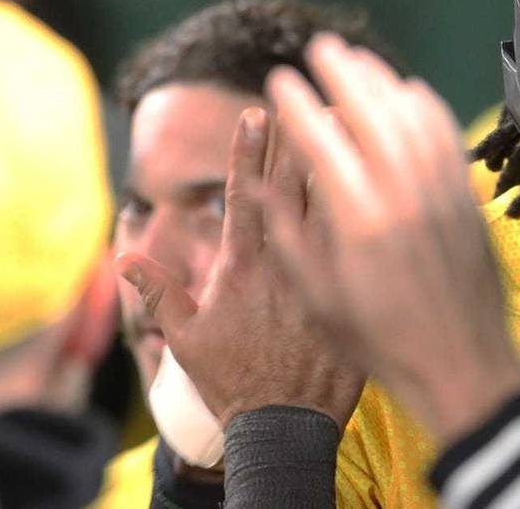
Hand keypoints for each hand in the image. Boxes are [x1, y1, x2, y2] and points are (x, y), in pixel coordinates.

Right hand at [116, 107, 364, 429]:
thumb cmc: (237, 381)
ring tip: (357, 115)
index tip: (258, 113)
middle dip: (305, 136)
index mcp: (246, 265)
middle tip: (316, 95)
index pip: (247, 194)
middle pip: (300, 186)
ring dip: (349, 158)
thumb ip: (159, 291)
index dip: (249, 152)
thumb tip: (125, 255)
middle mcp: (291, 261)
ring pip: (344, 204)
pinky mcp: (362, 290)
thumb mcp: (186, 339)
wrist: (287, 425)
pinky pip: (377, 236)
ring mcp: (331, 275)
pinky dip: (383, 200)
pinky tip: (395, 170)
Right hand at [261, 33, 519, 444]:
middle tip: (320, 47)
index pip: (321, 141)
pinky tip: (411, 94)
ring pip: (413, 117)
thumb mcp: (317, 298)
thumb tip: (258, 184)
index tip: (279, 80)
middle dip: (342, 72)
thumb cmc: (379, 340)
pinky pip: (448, 137)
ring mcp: (443, 194)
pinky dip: (427, 107)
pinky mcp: (469, 200)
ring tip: (359, 60)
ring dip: (384, 82)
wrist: (460, 363)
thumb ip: (288, 235)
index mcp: (358, 221)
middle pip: (370, 113)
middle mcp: (403, 197)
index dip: (296, 105)